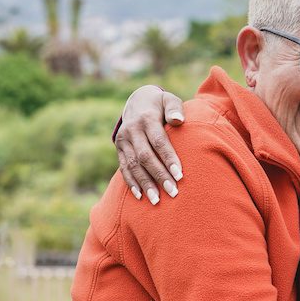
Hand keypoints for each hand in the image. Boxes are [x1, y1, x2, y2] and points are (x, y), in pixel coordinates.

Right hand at [114, 86, 185, 203]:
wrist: (137, 101)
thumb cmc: (161, 104)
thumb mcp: (169, 99)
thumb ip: (174, 108)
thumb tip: (178, 120)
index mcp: (146, 119)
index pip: (158, 141)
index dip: (168, 159)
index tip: (180, 175)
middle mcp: (132, 130)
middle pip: (145, 156)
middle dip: (159, 176)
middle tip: (173, 192)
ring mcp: (123, 140)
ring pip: (132, 165)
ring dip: (145, 184)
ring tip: (157, 201)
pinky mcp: (119, 148)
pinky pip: (123, 167)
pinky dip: (132, 182)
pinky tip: (140, 196)